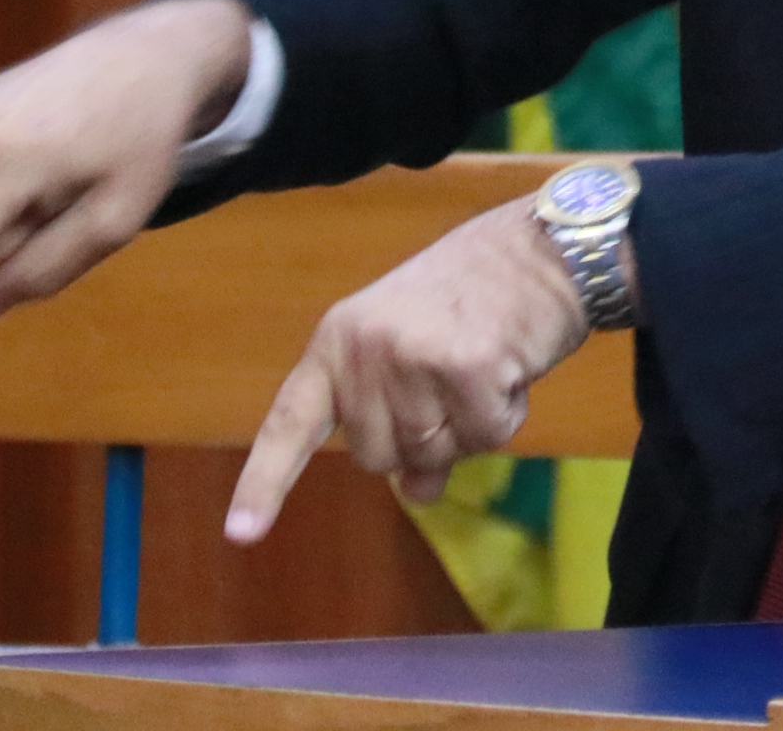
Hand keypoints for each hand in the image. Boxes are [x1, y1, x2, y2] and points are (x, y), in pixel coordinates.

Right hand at [0, 0, 254, 349]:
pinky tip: (46, 154)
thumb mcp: (119, 216)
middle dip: (14, 238)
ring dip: (12, 212)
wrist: (147, 52)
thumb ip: (48, 268)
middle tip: (75, 193)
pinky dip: (4, 186)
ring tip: (66, 167)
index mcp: (5, 162)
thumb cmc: (144, 137)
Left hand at [223, 193, 593, 542]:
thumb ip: (399, 418)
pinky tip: (512, 368)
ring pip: (435, 453)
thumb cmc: (475, 298)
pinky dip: (507, 414)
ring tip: (486, 367)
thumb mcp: (415, 353)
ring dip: (470, 426)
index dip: (265, 482)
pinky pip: (485, 437)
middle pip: (379, 459)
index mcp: (338, 340)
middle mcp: (365, 348)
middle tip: (456, 384)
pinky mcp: (466, 365)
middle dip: (424, 440)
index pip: (291, 421)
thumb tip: (416, 493)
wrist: (541, 247)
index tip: (242, 535)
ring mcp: (412, 355)